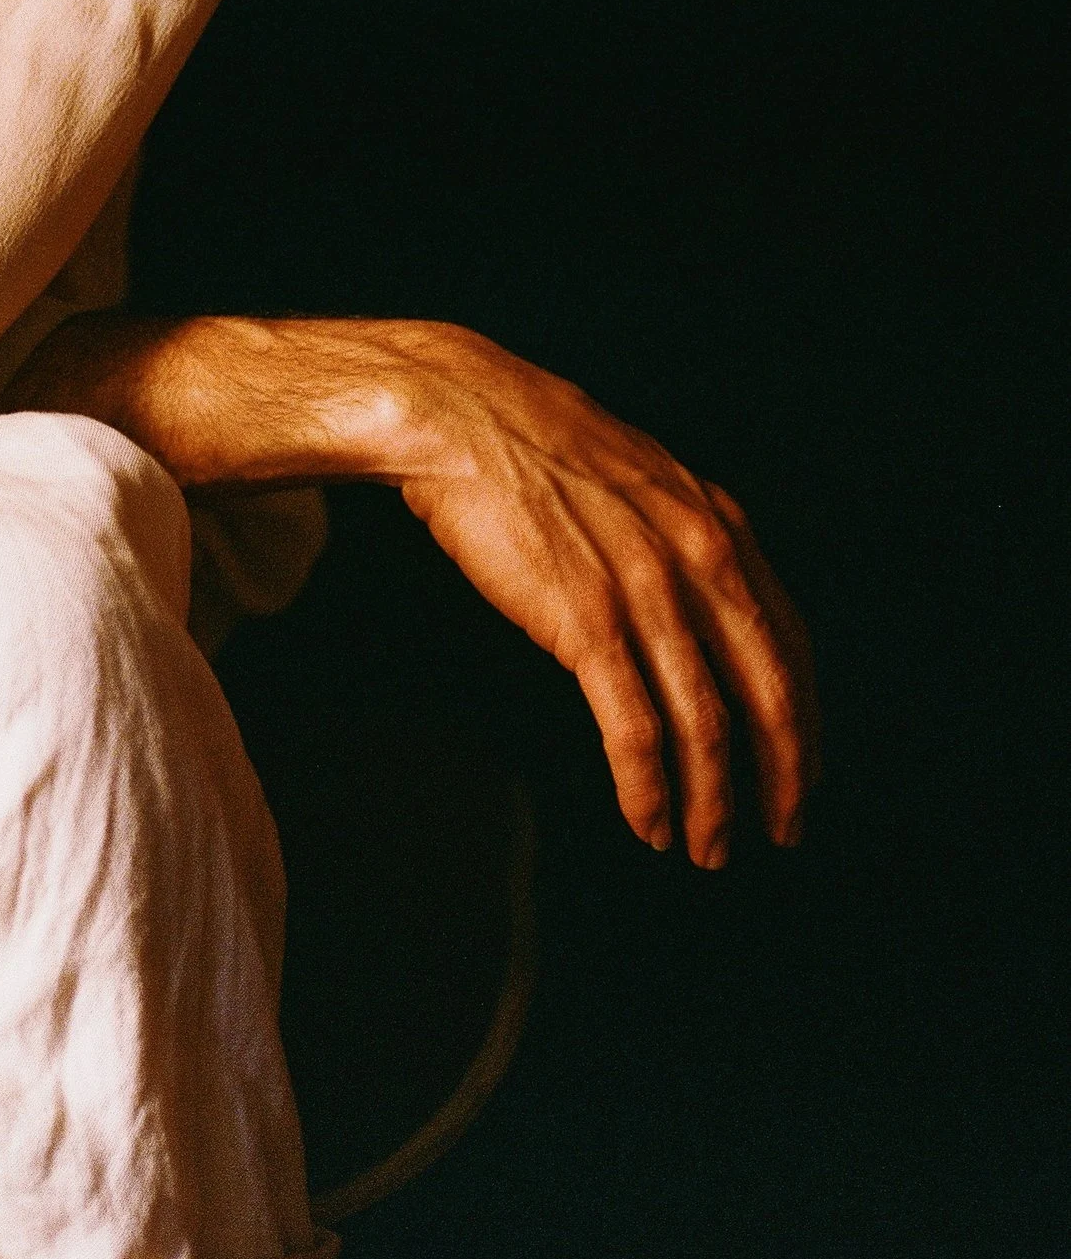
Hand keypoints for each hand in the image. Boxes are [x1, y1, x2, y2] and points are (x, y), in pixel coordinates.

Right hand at [10, 308, 818, 872]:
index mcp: (715, 524)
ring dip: (713, 801)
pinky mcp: (585, 621)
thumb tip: (689, 585)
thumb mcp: (634, 475)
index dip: (803, 714)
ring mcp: (645, 592)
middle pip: (768, 691)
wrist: (455, 410)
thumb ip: (675, 534)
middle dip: (783, 774)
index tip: (802, 763)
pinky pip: (636, 727)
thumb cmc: (526, 440)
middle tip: (785, 830)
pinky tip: (648, 822)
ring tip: (706, 849)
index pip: (788, 640)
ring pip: (706, 724)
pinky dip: (650, 786)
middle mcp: (699, 560)